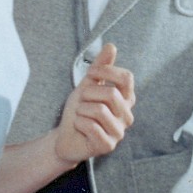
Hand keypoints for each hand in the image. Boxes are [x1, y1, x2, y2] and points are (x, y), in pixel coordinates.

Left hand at [52, 43, 135, 164]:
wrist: (65, 137)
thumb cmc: (80, 111)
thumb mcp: (88, 85)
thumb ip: (101, 67)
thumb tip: (111, 46)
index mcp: (126, 100)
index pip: (126, 78)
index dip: (106, 72)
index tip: (91, 74)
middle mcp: (127, 116)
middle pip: (112, 93)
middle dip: (89, 94)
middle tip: (81, 102)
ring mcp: (119, 132)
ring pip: (99, 110)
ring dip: (81, 110)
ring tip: (80, 116)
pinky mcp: (108, 146)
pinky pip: (91, 126)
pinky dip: (78, 123)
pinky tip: (79, 127)